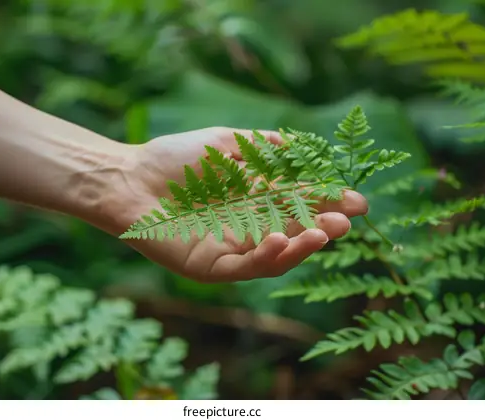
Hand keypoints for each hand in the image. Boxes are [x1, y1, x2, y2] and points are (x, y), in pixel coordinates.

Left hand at [105, 127, 367, 282]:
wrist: (129, 178)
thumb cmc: (172, 158)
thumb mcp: (222, 142)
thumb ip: (258, 144)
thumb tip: (295, 141)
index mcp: (253, 199)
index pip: (298, 203)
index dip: (325, 202)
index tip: (355, 199)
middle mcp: (247, 225)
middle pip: (292, 230)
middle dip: (322, 226)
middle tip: (348, 220)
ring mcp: (230, 248)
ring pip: (274, 254)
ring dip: (301, 246)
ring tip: (324, 233)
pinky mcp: (209, 265)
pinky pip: (243, 266)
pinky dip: (265, 257)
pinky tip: (281, 239)